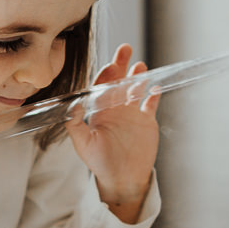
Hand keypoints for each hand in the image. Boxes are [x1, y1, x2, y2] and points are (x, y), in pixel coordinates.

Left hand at [66, 43, 160, 223]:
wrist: (122, 179)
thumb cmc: (99, 163)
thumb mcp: (83, 144)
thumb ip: (75, 124)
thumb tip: (73, 104)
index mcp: (99, 111)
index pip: (101, 86)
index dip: (105, 75)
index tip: (110, 66)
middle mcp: (115, 109)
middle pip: (118, 81)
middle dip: (121, 65)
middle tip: (125, 48)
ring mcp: (132, 113)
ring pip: (135, 88)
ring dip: (138, 77)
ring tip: (140, 66)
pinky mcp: (147, 121)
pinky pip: (151, 104)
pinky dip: (154, 95)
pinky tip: (155, 87)